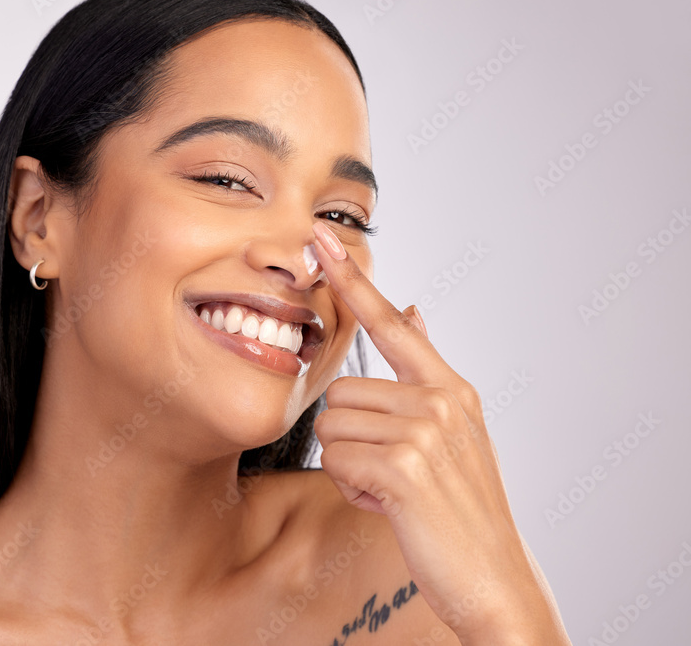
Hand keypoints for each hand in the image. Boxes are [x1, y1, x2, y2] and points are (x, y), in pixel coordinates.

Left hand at [309, 221, 569, 644]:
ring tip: (392, 488)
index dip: (352, 280)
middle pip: (340, 391)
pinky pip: (337, 461)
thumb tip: (414, 307)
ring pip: (332, 427)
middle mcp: (440, 400)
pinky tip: (390, 505)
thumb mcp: (456, 429)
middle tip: (388, 471)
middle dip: (349, 437)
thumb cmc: (461, 505)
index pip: (391, 323)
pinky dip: (353, 490)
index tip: (319, 237)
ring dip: (349, 465)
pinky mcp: (403, 466)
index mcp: (451, 387)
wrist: (492, 574)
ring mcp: (424, 431)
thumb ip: (426, 370)